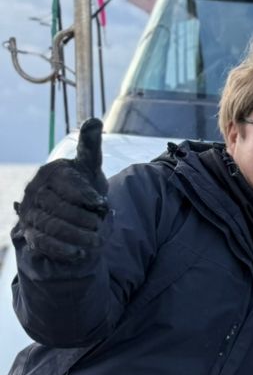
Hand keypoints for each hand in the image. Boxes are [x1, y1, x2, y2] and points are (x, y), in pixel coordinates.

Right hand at [13, 119, 109, 261]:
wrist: (70, 214)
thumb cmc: (82, 186)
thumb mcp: (89, 166)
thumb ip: (90, 146)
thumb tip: (94, 121)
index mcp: (51, 172)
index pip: (67, 183)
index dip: (86, 195)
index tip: (101, 204)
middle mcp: (35, 191)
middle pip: (59, 208)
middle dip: (84, 219)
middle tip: (101, 225)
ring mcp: (30, 213)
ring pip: (52, 226)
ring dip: (77, 235)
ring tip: (96, 240)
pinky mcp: (31, 234)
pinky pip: (43, 244)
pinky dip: (63, 250)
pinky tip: (80, 253)